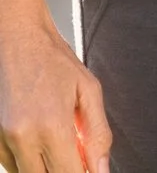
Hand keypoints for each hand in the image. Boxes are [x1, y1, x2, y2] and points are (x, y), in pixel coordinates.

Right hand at [0, 6, 111, 172]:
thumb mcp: (89, 91)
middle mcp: (22, 137)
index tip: (92, 170)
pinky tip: (40, 141)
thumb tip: (103, 168)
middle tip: (77, 154)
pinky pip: (11, 164)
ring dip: (45, 167)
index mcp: (51, 126)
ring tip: (58, 141)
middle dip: (65, 170)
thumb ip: (98, 134)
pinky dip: (27, 161)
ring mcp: (2, 139)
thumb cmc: (54, 60)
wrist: (18, 40)